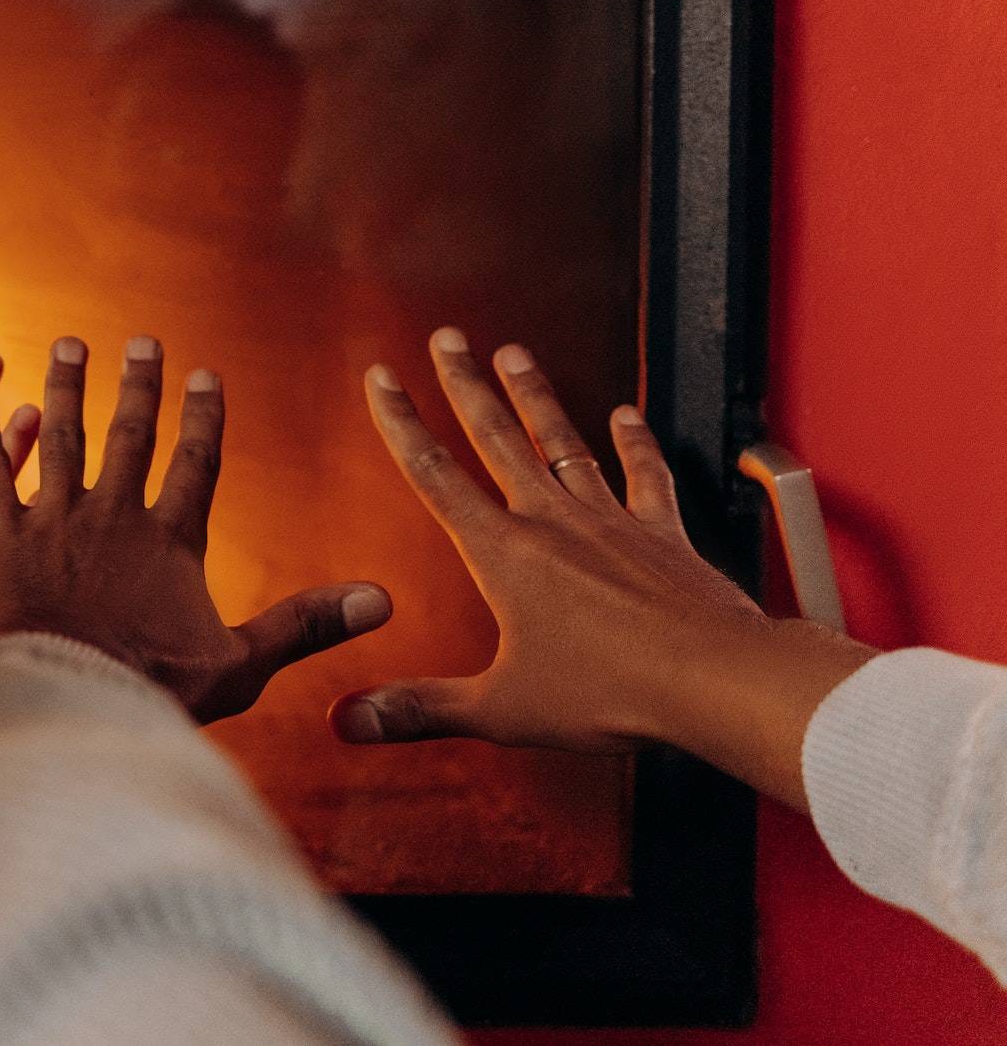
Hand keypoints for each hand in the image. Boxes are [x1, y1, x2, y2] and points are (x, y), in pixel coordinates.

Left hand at [0, 335, 390, 722]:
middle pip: (130, 436)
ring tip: (67, 346)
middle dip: (138, 385)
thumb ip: (306, 624)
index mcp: (171, 541)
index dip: (202, 419)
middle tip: (140, 342)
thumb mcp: (241, 665)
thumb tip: (384, 601)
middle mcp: (114, 515)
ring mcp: (54, 520)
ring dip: (66, 388)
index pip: (195, 464)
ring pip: (62, 436)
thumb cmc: (151, 692)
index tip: (205, 376)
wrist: (64, 703)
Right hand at [334, 329, 872, 805]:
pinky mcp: (661, 533)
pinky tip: (626, 414)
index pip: (434, 474)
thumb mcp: (499, 709)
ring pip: (561, 442)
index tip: (381, 376)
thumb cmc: (609, 695)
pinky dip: (635, 442)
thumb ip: (420, 709)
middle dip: (464, 384)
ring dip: (535, 396)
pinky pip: (643, 475)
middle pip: (496, 437)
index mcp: (503, 555)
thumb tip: (346, 720)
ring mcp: (610, 520)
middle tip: (447, 337)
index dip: (401, 423)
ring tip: (514, 354)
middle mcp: (551, 521)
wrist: (712, 679)